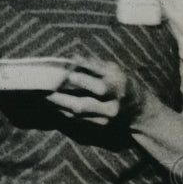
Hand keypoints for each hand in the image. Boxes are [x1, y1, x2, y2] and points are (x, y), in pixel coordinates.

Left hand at [46, 58, 164, 126]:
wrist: (140, 113)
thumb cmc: (123, 84)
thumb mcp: (116, 71)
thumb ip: (96, 65)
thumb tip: (73, 57)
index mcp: (119, 83)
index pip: (99, 82)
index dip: (83, 78)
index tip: (66, 73)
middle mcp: (114, 101)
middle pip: (86, 102)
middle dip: (64, 95)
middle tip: (46, 87)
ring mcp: (107, 116)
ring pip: (79, 111)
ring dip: (59, 104)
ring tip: (42, 95)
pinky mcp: (101, 125)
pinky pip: (78, 119)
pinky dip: (63, 111)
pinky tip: (52, 105)